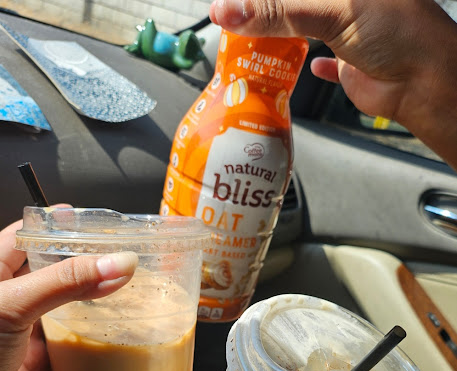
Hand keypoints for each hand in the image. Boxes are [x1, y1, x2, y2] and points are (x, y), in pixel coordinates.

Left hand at [0, 218, 137, 370]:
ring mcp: (21, 331)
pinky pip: (67, 342)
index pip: (27, 235)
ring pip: (62, 305)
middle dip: (82, 262)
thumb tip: (119, 262)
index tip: (92, 220)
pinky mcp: (33, 362)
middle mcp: (8, 299)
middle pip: (51, 270)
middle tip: (117, 254)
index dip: (58, 224)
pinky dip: (88, 337)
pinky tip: (109, 330)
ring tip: (123, 286)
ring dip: (89, 299)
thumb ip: (66, 281)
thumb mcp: (13, 305)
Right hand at [209, 0, 456, 169]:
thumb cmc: (395, 33)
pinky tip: (302, 63)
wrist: (421, 84)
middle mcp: (346, 3)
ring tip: (249, 41)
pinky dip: (312, 64)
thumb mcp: (331, 10)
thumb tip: (226, 10)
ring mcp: (348, 32)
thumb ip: (277, 11)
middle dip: (269, 11)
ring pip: (306, 29)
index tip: (234, 2)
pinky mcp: (349, 63)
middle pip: (297, 4)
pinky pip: (325, 60)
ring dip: (282, 37)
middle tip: (236, 17)